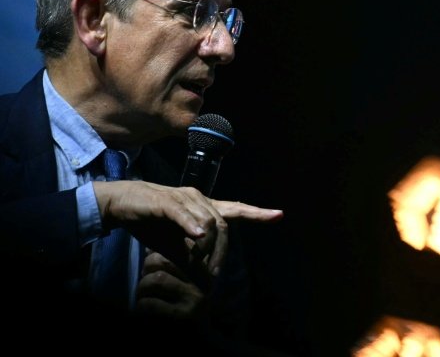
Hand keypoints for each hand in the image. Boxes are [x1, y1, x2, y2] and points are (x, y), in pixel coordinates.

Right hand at [93, 180, 282, 274]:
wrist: (121, 206)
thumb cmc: (151, 222)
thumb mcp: (175, 247)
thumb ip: (193, 259)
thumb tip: (208, 281)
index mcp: (205, 208)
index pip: (236, 209)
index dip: (257, 213)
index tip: (279, 215)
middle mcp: (199, 199)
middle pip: (224, 223)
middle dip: (223, 251)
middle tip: (213, 275)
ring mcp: (184, 198)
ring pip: (207, 220)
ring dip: (206, 246)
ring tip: (198, 265)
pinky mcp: (165, 201)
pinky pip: (183, 213)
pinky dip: (191, 224)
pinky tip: (197, 236)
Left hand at [135, 249, 209, 320]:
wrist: (199, 344)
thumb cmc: (181, 316)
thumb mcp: (182, 289)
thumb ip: (171, 270)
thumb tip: (151, 248)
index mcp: (203, 275)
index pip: (178, 249)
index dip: (156, 254)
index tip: (150, 266)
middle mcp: (202, 285)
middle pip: (162, 260)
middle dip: (145, 270)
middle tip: (144, 286)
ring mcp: (193, 301)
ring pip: (155, 279)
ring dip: (141, 290)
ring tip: (142, 301)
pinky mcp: (182, 318)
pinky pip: (149, 303)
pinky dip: (140, 308)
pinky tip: (144, 314)